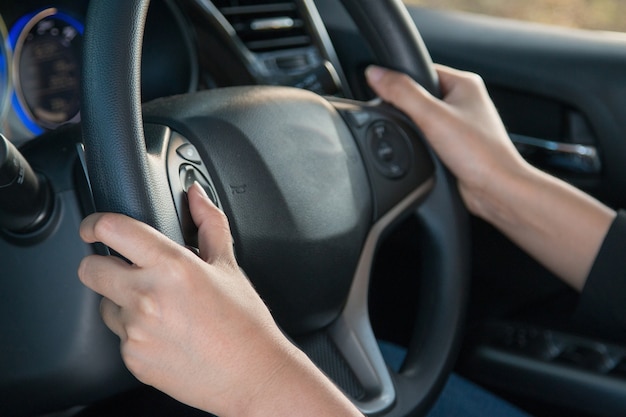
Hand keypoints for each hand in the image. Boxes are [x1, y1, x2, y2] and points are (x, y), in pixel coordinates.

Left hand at [78, 183, 361, 416]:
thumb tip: (196, 196)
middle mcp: (148, 296)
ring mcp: (137, 331)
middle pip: (89, 269)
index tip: (95, 227)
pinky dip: (135, 332)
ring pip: (103, 304)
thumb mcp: (229, 266)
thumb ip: (209, 223)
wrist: (252, 375)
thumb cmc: (244, 323)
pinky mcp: (133, 359)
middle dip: (100, 263)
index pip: (112, 230)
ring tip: (158, 309)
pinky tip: (165, 333)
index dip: (95, 223)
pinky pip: (119, 337)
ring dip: (120, 301)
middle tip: (123, 268)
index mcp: (172, 266)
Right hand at [366, 64, 527, 217]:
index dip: (402, 83)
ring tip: (425, 142)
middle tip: (413, 125)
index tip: (388, 96)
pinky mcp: (457, 146)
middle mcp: (466, 102)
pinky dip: (423, 146)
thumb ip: (401, 93)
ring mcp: (462, 125)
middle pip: (420, 97)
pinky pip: (430, 139)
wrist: (496, 190)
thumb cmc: (480, 154)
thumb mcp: (432, 116)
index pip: (422, 71)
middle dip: (409, 112)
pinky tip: (427, 154)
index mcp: (465, 83)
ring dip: (416, 132)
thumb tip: (376, 74)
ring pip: (424, 121)